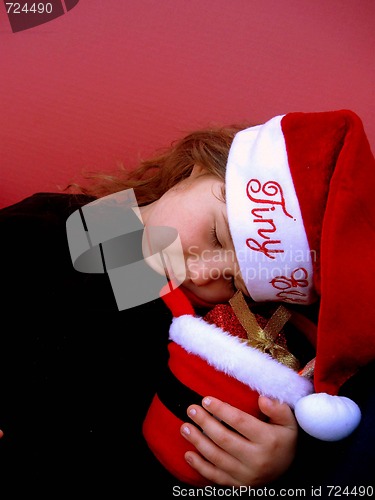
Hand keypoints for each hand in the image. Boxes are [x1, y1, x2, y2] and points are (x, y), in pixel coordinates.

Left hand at [180, 395, 297, 486]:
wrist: (287, 469)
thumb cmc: (283, 439)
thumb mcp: (289, 422)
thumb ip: (278, 409)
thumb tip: (262, 399)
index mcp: (268, 440)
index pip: (240, 422)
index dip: (221, 410)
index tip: (206, 400)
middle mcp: (257, 459)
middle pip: (225, 439)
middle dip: (205, 423)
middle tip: (191, 409)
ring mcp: (246, 475)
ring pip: (217, 458)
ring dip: (197, 442)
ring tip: (184, 427)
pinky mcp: (238, 485)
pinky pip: (216, 477)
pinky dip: (200, 466)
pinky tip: (188, 454)